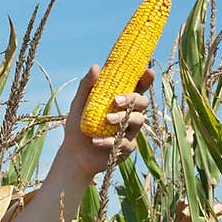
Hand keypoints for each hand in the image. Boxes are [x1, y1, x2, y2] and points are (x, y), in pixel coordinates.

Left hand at [62, 63, 152, 180]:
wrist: (73, 155)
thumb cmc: (77, 127)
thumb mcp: (78, 105)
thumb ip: (87, 86)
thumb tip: (96, 66)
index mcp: (121, 102)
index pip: (138, 88)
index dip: (146, 79)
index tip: (148, 71)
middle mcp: (130, 114)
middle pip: (143, 102)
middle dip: (132, 99)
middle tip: (116, 101)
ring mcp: (130, 131)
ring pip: (138, 120)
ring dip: (123, 118)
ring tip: (106, 120)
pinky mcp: (126, 148)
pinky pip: (126, 142)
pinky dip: (110, 140)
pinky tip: (95, 140)